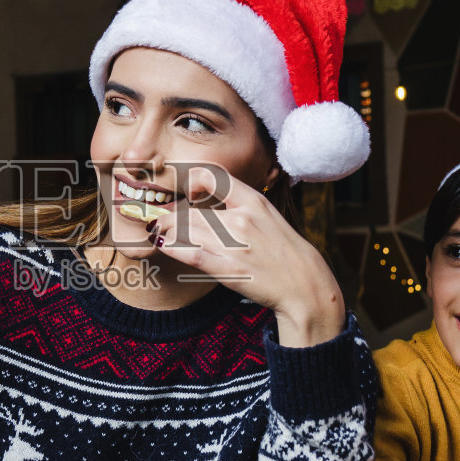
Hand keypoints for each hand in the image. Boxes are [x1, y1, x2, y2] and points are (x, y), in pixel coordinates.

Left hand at [147, 165, 344, 345]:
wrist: (303, 284)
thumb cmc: (283, 250)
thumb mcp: (268, 215)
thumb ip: (240, 204)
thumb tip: (208, 201)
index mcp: (254, 201)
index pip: (213, 176)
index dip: (193, 181)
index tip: (188, 193)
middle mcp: (242, 220)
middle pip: (191, 210)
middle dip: (170, 215)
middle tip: (159, 219)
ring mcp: (234, 245)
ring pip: (187, 230)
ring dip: (166, 230)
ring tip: (156, 230)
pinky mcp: (229, 270)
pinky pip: (192, 254)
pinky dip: (172, 247)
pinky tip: (161, 244)